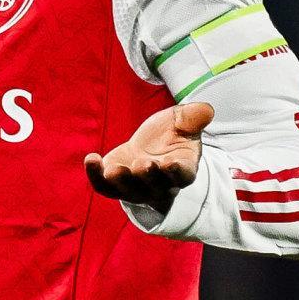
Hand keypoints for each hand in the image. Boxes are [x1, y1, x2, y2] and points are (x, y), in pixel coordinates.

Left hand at [85, 102, 214, 214]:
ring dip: (121, 181)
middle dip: (148, 176)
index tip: (170, 163)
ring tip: (113, 170)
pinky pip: (104, 186)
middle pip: (155, 186)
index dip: (177, 172)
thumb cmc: (170, 135)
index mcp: (181, 169)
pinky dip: (95, 176)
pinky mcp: (114, 184)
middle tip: (143, 164)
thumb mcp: (181, 122)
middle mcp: (160, 184)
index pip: (182, 176)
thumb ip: (192, 117)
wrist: (150, 147)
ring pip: (128, 191)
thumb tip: (207, 109)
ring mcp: (136, 188)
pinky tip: (91, 159)